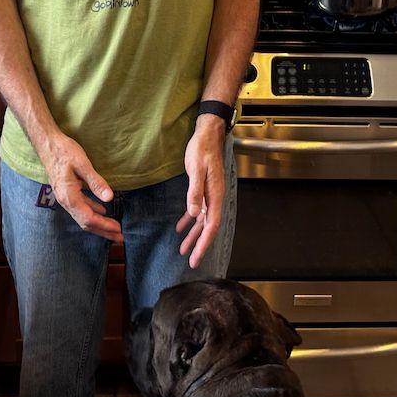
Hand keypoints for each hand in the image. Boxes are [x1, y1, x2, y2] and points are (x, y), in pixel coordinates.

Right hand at [40, 132, 122, 242]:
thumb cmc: (64, 151)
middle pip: (85, 223)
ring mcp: (65, 198)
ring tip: (114, 228)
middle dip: (103, 231)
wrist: (47, 144)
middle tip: (120, 237)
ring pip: (83, 217)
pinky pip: (81, 208)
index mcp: (69, 196)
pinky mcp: (67, 192)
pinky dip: (93, 211)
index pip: (89, 218)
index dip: (104, 226)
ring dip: (99, 223)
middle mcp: (65, 201)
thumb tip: (110, 198)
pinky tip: (103, 211)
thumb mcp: (82, 164)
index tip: (119, 230)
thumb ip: (96, 182)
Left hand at [175, 115, 226, 267]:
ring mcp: (209, 194)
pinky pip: (197, 210)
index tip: (196, 258)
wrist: (207, 134)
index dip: (204, 244)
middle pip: (208, 228)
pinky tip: (181, 227)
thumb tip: (194, 214)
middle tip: (191, 261)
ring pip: (202, 221)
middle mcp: (214, 198)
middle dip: (199, 245)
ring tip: (183, 249)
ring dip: (193, 235)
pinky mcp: (203, 189)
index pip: (211, 226)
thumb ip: (194, 192)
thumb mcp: (196, 170)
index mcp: (215, 195)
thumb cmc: (202, 149)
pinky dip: (189, 220)